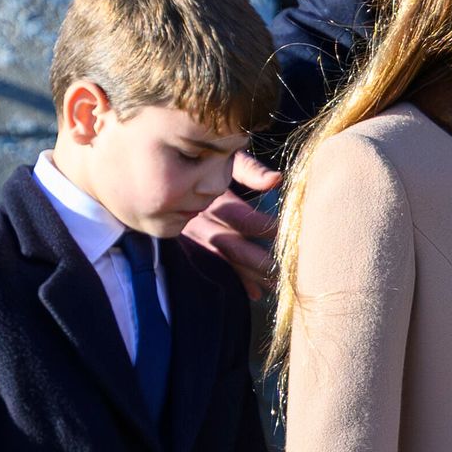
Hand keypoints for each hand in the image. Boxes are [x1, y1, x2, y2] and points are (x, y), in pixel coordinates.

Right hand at [182, 155, 281, 290]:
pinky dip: (234, 281)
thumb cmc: (206, 160)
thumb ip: (250, 170)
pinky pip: (213, 267)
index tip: (284, 233)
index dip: (262, 226)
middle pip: (231, 245)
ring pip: (223, 260)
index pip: (238, 217)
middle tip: (286, 270)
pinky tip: (255, 293)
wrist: (165, 169)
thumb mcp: (226, 158)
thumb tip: (277, 180)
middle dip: (259, 260)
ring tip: (277, 284)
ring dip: (250, 275)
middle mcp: (197, 219)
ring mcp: (192, 236)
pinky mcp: (190, 247)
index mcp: (209, 195)